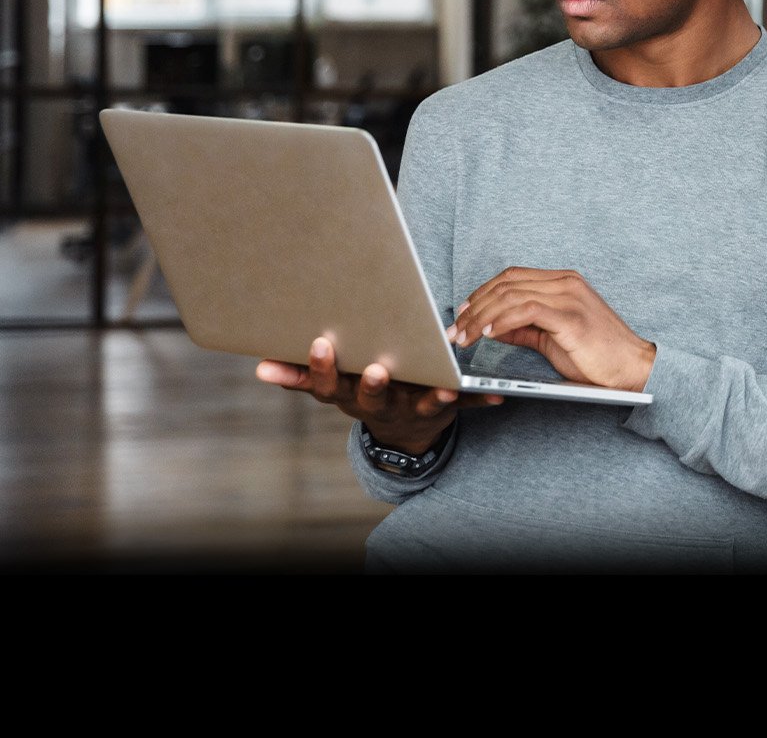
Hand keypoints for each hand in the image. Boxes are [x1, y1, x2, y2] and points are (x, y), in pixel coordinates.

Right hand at [256, 336, 502, 453]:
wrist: (403, 432)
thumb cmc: (363, 392)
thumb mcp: (332, 387)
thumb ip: (298, 376)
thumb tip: (259, 367)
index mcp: (350, 394)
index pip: (329, 384)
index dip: (322, 367)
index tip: (319, 344)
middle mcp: (380, 404)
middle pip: (373, 396)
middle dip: (374, 384)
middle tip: (377, 369)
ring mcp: (412, 409)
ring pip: (422, 404)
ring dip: (433, 396)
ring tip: (447, 386)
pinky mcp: (444, 410)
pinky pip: (465, 407)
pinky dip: (480, 401)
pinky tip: (497, 397)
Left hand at [447, 268, 656, 391]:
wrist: (633, 368)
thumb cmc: (597, 356)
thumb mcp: (552, 338)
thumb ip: (523, 328)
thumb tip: (491, 327)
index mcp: (563, 282)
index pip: (512, 277)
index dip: (482, 293)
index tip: (462, 314)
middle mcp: (566, 283)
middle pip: (507, 283)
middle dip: (474, 307)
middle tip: (454, 330)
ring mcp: (569, 296)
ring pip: (511, 295)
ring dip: (481, 317)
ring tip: (463, 337)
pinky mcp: (570, 316)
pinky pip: (526, 310)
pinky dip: (501, 321)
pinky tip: (487, 334)